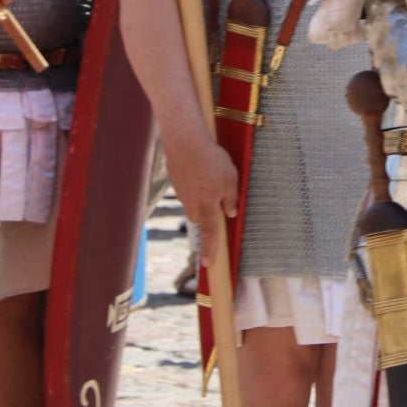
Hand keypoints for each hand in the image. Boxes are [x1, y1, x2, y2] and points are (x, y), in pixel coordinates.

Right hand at [165, 136, 238, 262]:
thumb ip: (231, 198)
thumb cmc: (212, 160)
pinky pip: (187, 190)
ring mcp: (180, 194)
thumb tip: (230, 213)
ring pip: (193, 203)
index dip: (211, 249)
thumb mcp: (231, 179)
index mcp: (207, 206)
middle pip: (201, 218)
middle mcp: (191, 204)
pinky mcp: (175, 183)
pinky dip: (194, 183)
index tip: (208, 264)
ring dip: (202, 195)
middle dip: (209, 213)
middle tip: (220, 194)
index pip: (210, 234)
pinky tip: (199, 168)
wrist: (185, 143)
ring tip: (210, 174)